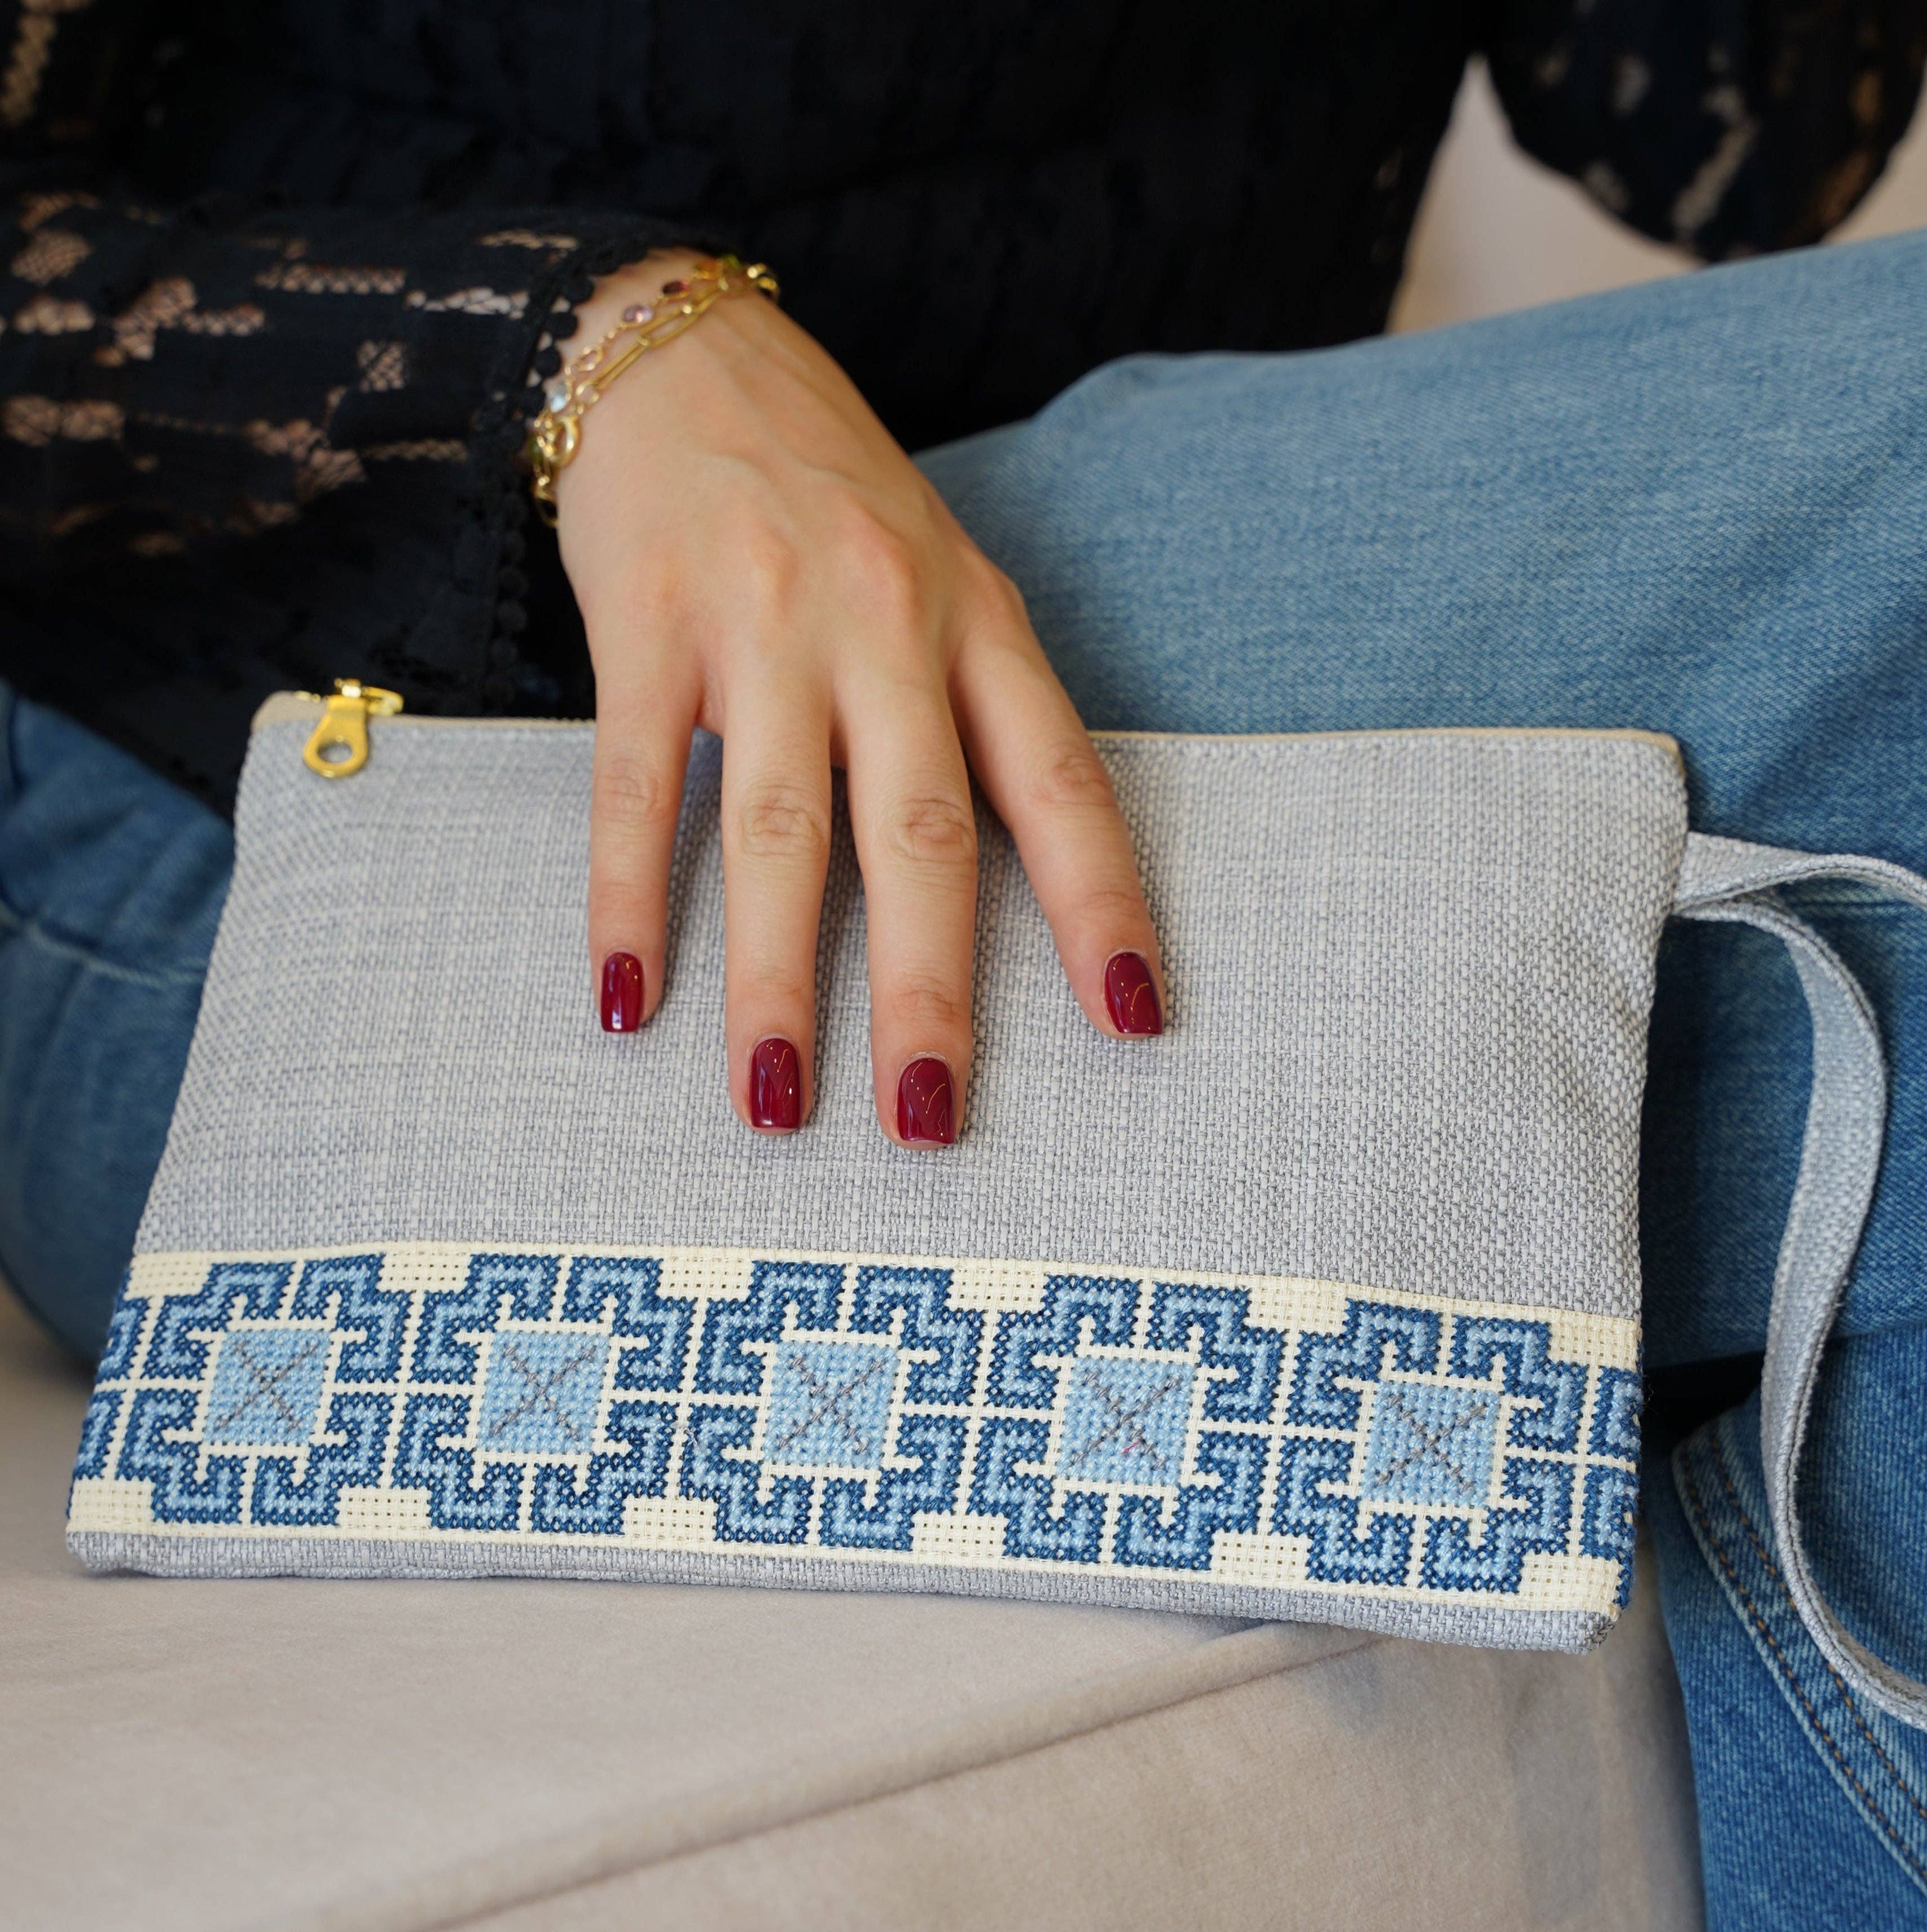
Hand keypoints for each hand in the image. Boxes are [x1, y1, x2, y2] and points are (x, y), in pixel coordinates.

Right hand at [554, 250, 1164, 1145]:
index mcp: (977, 622)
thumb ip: (969, 710)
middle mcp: (884, 625)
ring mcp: (762, 624)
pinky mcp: (644, 623)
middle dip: (932, 991)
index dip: (1102, 908)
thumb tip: (1002, 889)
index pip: (1060, 785)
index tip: (1134, 1022)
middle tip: (927, 1120)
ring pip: (781, 831)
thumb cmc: (828, 493)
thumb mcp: (937, 577)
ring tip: (774, 1101)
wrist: (680, 351)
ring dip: (778, 980)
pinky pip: (640, 785)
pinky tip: (629, 997)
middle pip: (924, 835)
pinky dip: (633, 899)